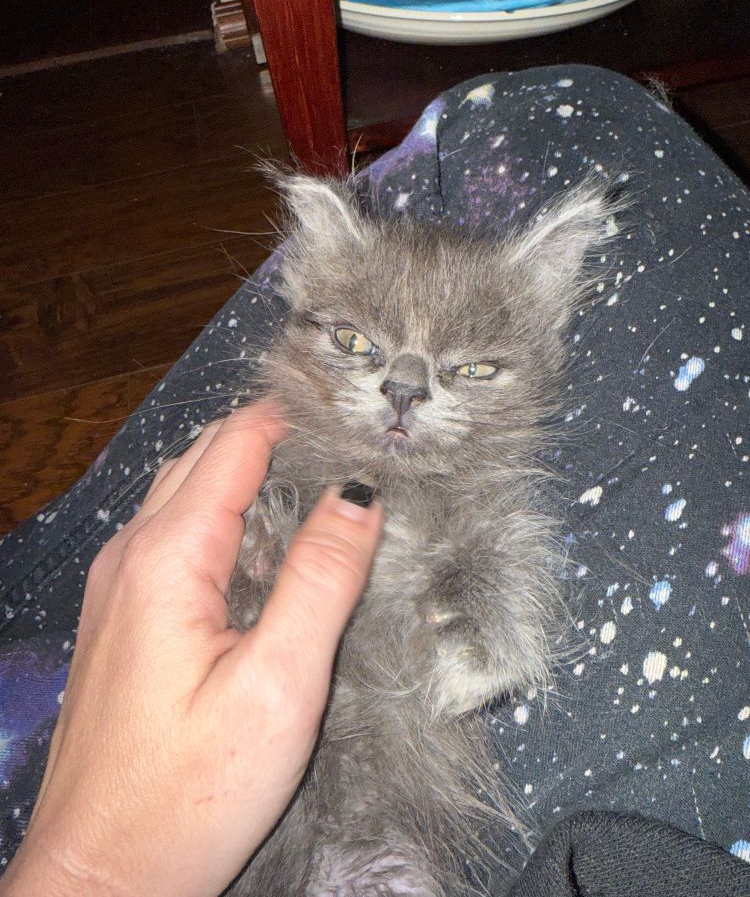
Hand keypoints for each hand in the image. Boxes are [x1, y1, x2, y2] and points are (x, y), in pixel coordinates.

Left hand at [2, 402, 382, 896]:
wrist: (102, 874)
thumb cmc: (187, 793)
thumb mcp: (279, 684)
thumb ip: (321, 578)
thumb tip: (358, 496)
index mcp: (168, 558)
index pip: (233, 445)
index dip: (290, 417)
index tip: (343, 407)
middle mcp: (131, 559)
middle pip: (204, 459)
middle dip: (267, 434)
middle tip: (335, 435)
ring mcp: (118, 589)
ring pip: (185, 495)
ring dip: (241, 472)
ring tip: (307, 476)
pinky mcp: (122, 620)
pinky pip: (173, 538)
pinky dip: (219, 515)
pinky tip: (256, 546)